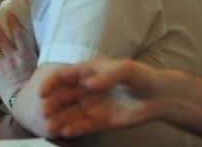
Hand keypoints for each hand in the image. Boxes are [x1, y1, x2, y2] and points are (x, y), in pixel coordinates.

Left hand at [0, 13, 37, 105]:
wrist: (27, 102)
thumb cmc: (36, 86)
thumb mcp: (40, 67)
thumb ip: (35, 55)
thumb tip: (34, 47)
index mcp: (26, 54)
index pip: (18, 33)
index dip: (13, 22)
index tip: (9, 15)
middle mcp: (13, 57)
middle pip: (1, 37)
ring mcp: (3, 64)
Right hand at [40, 58, 164, 136]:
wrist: (160, 96)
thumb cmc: (141, 77)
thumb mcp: (126, 69)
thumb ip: (107, 75)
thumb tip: (88, 84)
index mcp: (87, 72)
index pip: (63, 76)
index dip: (50, 83)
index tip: (41, 92)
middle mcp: (86, 88)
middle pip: (63, 96)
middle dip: (51, 104)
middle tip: (44, 112)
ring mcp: (92, 105)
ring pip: (70, 113)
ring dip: (59, 119)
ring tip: (50, 127)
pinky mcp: (101, 120)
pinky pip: (83, 125)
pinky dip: (74, 129)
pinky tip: (65, 132)